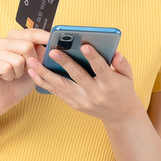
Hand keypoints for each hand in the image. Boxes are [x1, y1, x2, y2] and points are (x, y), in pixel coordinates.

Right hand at [0, 28, 49, 116]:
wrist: (3, 100)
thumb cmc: (20, 82)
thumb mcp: (36, 66)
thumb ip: (42, 53)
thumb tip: (54, 43)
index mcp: (13, 38)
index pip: (31, 33)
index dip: (44, 37)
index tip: (55, 39)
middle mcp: (1, 41)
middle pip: (27, 46)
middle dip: (31, 63)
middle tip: (25, 70)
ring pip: (18, 59)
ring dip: (20, 72)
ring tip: (14, 75)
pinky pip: (6, 68)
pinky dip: (10, 77)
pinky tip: (6, 78)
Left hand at [26, 44, 141, 123]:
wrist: (120, 115)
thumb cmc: (123, 90)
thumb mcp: (128, 76)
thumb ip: (122, 64)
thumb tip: (115, 53)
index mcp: (110, 85)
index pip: (101, 69)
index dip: (93, 57)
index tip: (84, 45)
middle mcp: (95, 94)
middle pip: (77, 77)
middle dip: (64, 63)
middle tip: (52, 51)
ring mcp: (82, 101)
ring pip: (61, 86)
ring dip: (44, 73)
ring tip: (32, 61)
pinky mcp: (74, 104)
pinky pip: (56, 92)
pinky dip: (43, 82)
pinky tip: (32, 72)